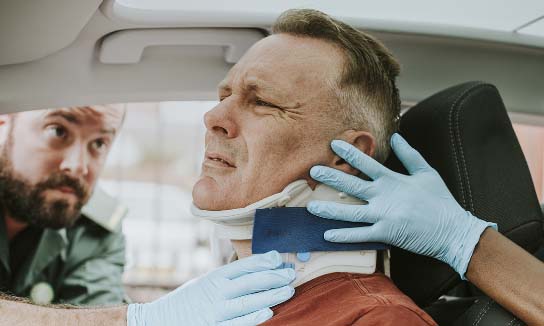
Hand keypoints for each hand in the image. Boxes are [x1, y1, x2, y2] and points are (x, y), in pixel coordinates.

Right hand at [127, 251, 294, 325]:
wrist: (157, 321)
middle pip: (250, 281)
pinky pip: (236, 323)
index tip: (281, 259)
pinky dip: (252, 317)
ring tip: (288, 291)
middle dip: (273, 277)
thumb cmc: (187, 302)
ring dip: (270, 295)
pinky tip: (268, 313)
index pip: (244, 265)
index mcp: (215, 277)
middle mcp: (216, 291)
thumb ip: (229, 278)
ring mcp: (214, 311)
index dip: (264, 261)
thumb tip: (259, 268)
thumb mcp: (206, 283)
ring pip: (247, 300)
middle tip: (291, 275)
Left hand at [307, 133, 495, 278]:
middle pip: (352, 185)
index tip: (333, 144)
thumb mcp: (426, 172)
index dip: (349, 152)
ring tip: (311, 206)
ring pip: (350, 212)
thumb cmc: (440, 201)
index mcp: (393, 180)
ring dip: (329, 209)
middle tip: (312, 170)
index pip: (367, 163)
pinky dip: (344, 235)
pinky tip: (327, 235)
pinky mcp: (386, 234)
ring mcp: (384, 216)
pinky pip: (361, 235)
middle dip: (330, 177)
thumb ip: (409, 154)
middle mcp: (385, 196)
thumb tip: (396, 137)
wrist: (453, 230)